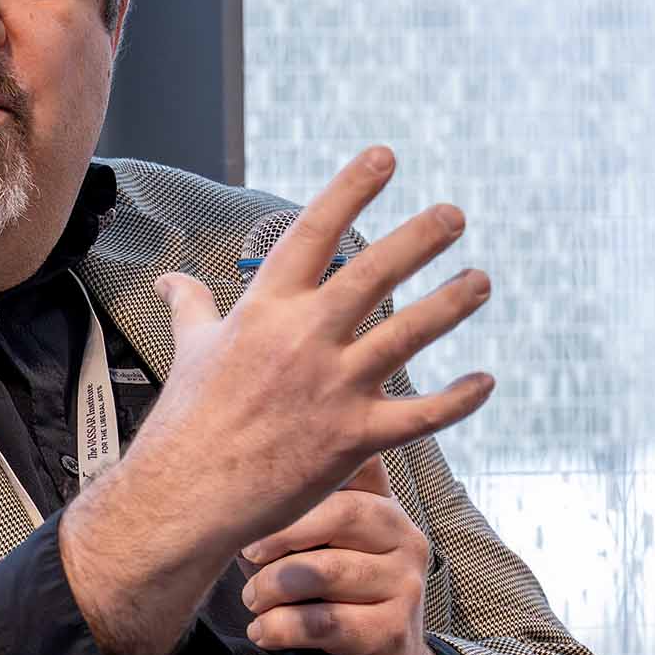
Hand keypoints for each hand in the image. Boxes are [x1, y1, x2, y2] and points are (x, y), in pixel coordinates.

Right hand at [60, 146, 492, 654]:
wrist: (184, 496)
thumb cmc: (185, 423)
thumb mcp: (190, 351)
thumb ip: (192, 308)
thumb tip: (169, 280)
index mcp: (265, 309)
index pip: (314, 232)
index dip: (351, 189)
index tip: (384, 157)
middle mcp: (304, 338)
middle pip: (374, 272)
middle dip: (421, 238)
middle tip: (454, 215)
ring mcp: (332, 387)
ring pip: (408, 334)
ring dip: (451, 303)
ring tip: (481, 281)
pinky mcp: (353, 438)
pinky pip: (420, 415)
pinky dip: (458, 399)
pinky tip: (485, 382)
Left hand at [238, 455, 452, 654]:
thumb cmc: (337, 608)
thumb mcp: (318, 557)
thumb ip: (292, 523)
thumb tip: (236, 502)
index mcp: (385, 509)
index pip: (355, 468)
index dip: (307, 475)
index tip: (260, 493)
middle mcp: (404, 539)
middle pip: (341, 513)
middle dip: (280, 534)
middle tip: (246, 556)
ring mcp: (404, 586)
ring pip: (326, 570)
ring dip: (273, 587)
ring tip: (254, 601)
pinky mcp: (392, 632)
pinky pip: (326, 621)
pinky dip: (282, 627)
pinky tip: (264, 632)